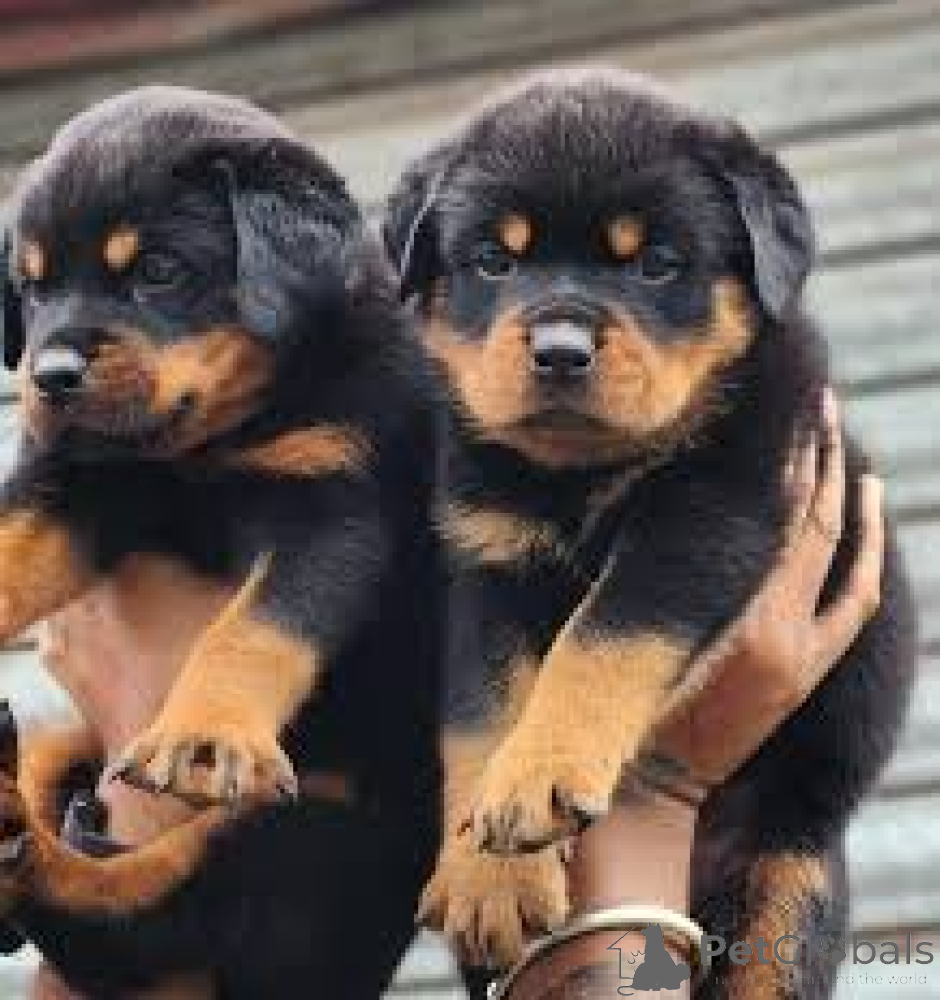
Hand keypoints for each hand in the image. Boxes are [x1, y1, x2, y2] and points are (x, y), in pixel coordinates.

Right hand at [645, 388, 883, 790]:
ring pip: (847, 564)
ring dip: (852, 506)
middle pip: (817, 528)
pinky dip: (864, 561)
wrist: (663, 780)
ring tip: (852, 456)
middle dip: (824, 461)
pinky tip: (866, 525)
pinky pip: (855, 607)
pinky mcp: (810, 672)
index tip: (793, 413)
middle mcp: (786, 634)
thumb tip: (681, 498)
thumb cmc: (633, 699)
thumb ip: (672, 569)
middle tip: (823, 406)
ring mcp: (806, 656)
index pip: (780, 521)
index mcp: (744, 620)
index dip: (792, 463)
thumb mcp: (647, 626)